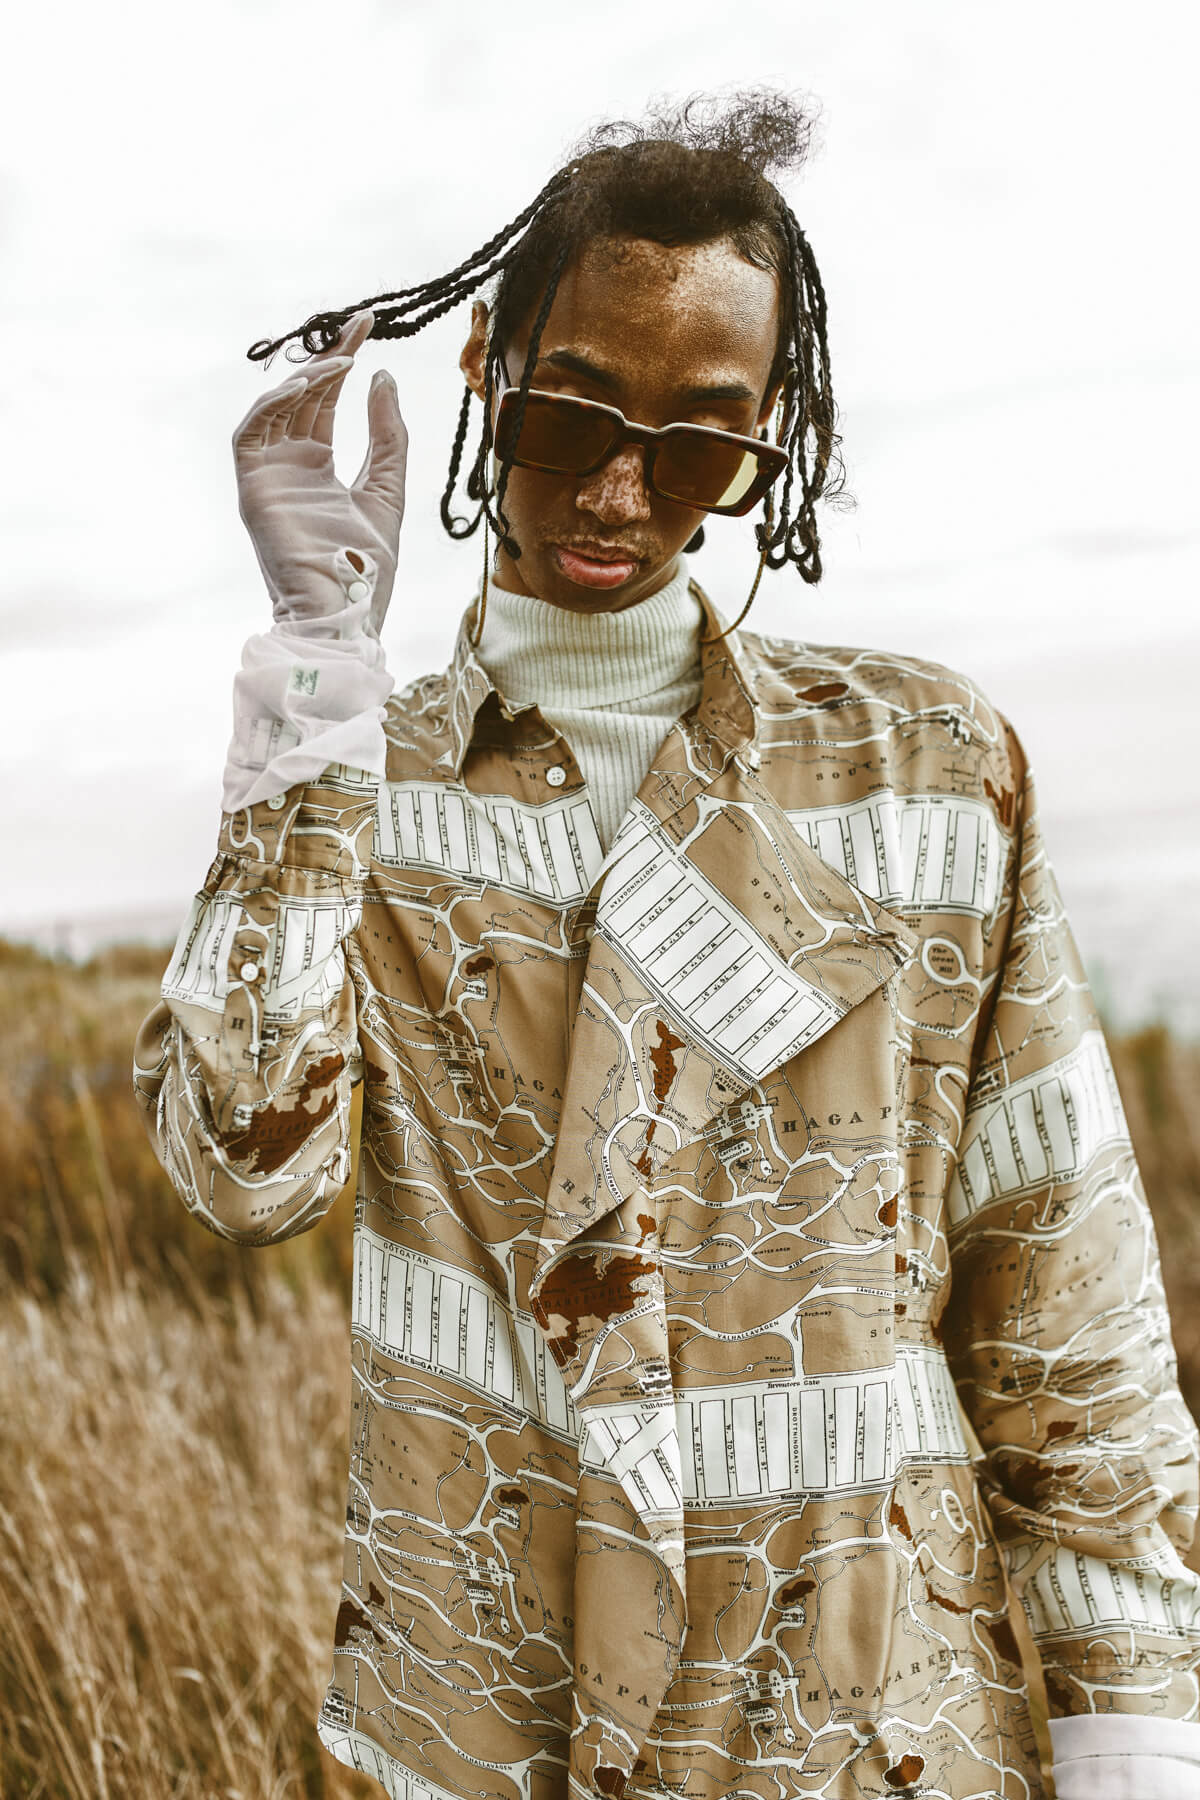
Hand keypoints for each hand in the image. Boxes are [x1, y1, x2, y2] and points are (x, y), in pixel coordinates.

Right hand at [232, 308, 407, 634]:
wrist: (349, 612)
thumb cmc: (368, 566)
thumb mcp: (388, 490)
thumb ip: (387, 438)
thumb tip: (383, 378)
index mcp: (319, 469)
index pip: (326, 402)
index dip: (343, 363)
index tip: (368, 327)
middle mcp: (289, 467)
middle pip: (302, 397)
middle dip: (328, 357)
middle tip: (357, 323)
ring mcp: (268, 476)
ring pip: (274, 408)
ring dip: (304, 378)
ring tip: (340, 362)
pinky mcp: (252, 488)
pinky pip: (251, 432)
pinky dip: (274, 403)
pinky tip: (309, 386)